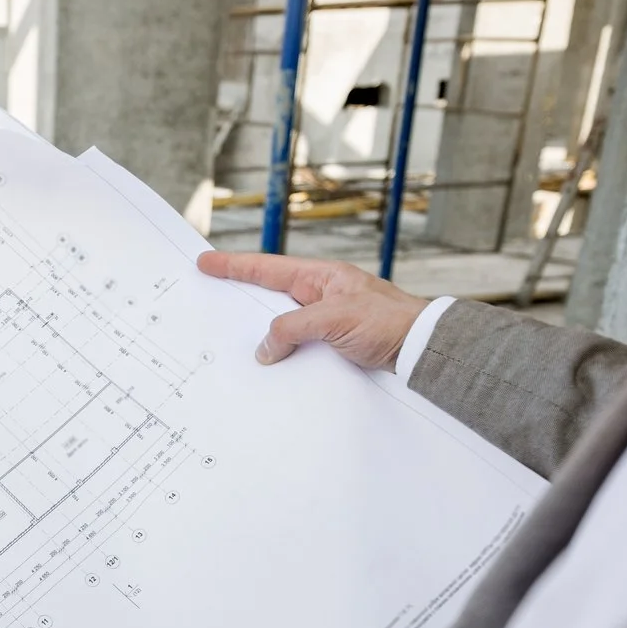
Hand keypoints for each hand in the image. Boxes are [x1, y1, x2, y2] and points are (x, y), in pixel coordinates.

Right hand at [196, 250, 430, 370]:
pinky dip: (281, 353)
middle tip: (207, 297)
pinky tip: (268, 365)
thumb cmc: (388, 322)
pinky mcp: (332, 344)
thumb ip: (293, 329)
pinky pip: (297, 346)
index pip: (268, 269)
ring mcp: (326, 320)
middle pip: (270, 295)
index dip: (235, 266)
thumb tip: (265, 348)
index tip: (207, 262)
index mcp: (321, 278)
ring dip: (261, 334)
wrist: (420, 349)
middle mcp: (321, 296)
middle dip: (240, 297)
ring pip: (282, 325)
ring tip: (231, 340)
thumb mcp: (334, 321)